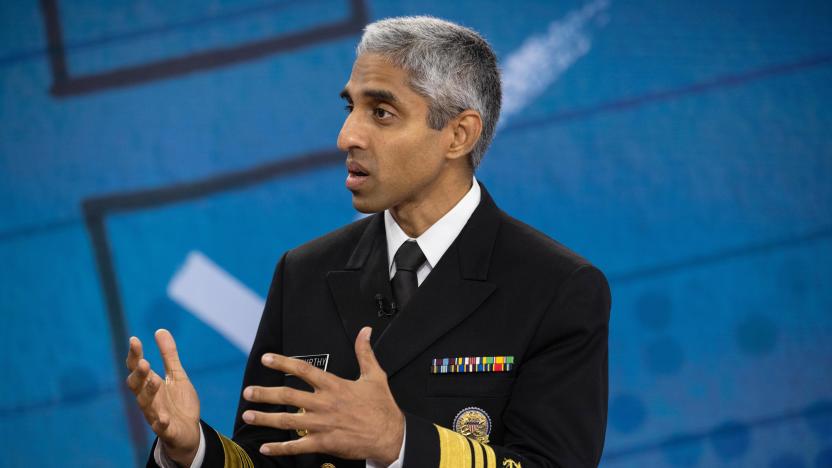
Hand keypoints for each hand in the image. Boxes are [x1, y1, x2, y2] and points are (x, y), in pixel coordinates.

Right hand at [125, 329, 200, 465]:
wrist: (188, 431)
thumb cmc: (178, 402)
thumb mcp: (176, 375)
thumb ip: (169, 355)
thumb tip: (160, 330)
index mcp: (150, 384)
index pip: (137, 369)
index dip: (134, 355)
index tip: (134, 339)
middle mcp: (149, 399)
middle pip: (136, 386)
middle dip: (139, 374)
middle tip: (143, 361)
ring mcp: (156, 415)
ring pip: (147, 404)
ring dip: (149, 392)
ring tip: (155, 380)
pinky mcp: (167, 429)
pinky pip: (161, 427)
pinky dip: (160, 423)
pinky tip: (162, 419)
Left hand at [241, 327, 404, 463]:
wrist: (390, 435)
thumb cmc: (382, 407)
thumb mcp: (375, 376)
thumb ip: (364, 353)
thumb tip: (364, 331)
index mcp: (334, 386)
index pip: (303, 370)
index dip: (283, 363)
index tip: (266, 359)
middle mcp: (325, 404)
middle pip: (288, 396)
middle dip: (265, 394)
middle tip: (247, 392)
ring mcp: (323, 424)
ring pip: (288, 421)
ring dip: (266, 419)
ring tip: (248, 415)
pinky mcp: (324, 443)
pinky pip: (297, 446)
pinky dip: (280, 447)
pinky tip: (265, 447)